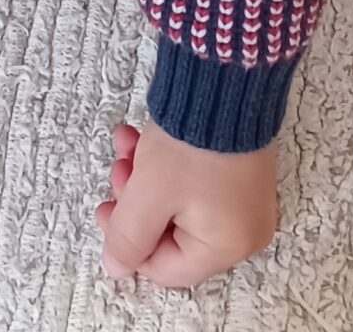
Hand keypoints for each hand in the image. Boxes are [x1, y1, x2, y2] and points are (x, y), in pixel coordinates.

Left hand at [94, 122, 278, 287]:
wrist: (226, 84)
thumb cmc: (193, 144)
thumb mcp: (148, 195)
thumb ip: (128, 239)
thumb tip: (117, 269)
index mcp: (226, 247)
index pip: (163, 267)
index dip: (126, 241)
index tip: (107, 207)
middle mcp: (244, 232)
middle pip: (170, 235)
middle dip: (136, 202)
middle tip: (119, 171)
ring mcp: (245, 204)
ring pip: (178, 206)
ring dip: (145, 179)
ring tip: (127, 148)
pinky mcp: (241, 176)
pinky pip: (196, 187)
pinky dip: (167, 168)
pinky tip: (141, 140)